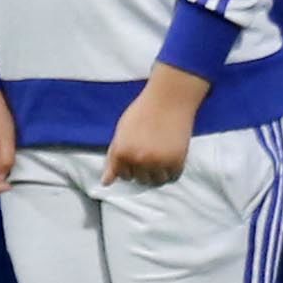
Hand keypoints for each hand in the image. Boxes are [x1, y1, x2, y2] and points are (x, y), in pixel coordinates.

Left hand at [109, 64, 205, 188]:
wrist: (169, 99)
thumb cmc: (142, 112)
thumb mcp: (121, 133)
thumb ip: (112, 159)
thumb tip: (106, 183)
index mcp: (122, 152)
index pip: (123, 175)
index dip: (129, 166)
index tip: (135, 155)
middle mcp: (138, 160)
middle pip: (140, 180)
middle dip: (143, 170)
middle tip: (150, 152)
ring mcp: (158, 162)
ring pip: (156, 182)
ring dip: (157, 174)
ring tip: (160, 158)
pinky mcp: (176, 161)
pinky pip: (172, 177)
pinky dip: (171, 172)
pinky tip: (170, 159)